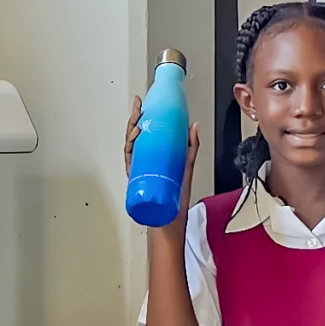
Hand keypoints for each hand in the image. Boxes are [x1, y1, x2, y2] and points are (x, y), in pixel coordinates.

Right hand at [121, 96, 199, 232]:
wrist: (169, 221)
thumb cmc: (174, 200)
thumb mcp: (186, 167)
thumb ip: (191, 147)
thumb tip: (195, 126)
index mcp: (154, 156)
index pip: (144, 132)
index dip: (141, 116)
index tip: (142, 103)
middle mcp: (144, 162)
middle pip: (134, 137)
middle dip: (134, 120)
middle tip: (139, 110)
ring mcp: (139, 170)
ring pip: (130, 147)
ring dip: (132, 133)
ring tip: (139, 125)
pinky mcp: (136, 178)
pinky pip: (129, 162)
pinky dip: (129, 151)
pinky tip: (134, 142)